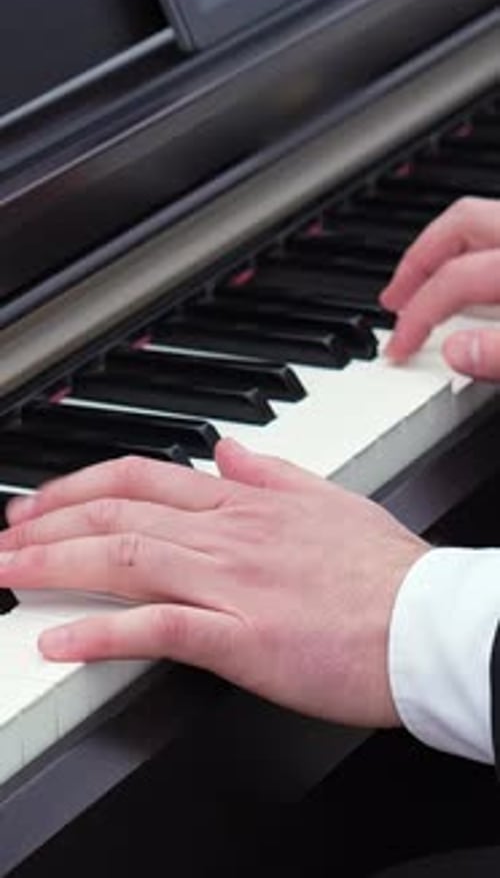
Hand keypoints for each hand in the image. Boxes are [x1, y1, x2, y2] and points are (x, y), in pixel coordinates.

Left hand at [0, 441, 427, 726]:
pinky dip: (102, 635)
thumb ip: (271, 473)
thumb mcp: (329, 500)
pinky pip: (157, 629)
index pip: (143, 478)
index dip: (81, 485)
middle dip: (48, 522)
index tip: (45, 501)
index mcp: (246, 503)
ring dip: (54, 566)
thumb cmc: (385, 571)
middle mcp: (228, 534)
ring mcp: (231, 582)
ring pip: (123, 560)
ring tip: (6, 574)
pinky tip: (59, 642)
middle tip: (5, 536)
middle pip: (117, 515)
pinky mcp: (241, 637)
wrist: (426, 623)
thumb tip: (228, 451)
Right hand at [381, 197, 499, 377]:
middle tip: (395, 299)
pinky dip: (481, 251)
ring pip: (485, 221)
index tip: (399, 347)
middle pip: (461, 224)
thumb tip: (455, 352)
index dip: (417, 316)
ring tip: (425, 283)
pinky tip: (480, 282)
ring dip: (447, 250)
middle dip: (417, 262)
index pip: (453, 280)